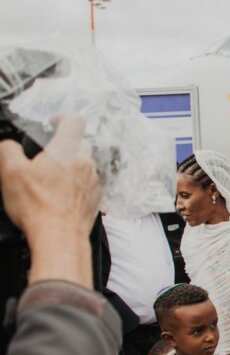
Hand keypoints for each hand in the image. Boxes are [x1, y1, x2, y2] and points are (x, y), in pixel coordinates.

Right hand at [0, 115, 99, 286]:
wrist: (60, 237)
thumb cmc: (38, 207)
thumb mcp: (10, 173)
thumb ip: (7, 150)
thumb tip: (8, 145)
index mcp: (66, 151)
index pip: (74, 121)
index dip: (62, 117)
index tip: (52, 123)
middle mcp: (85, 163)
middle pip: (81, 143)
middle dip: (65, 145)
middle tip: (47, 156)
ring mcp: (93, 181)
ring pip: (86, 164)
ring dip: (72, 166)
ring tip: (53, 178)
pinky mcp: (96, 197)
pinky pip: (88, 183)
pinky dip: (77, 184)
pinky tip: (62, 195)